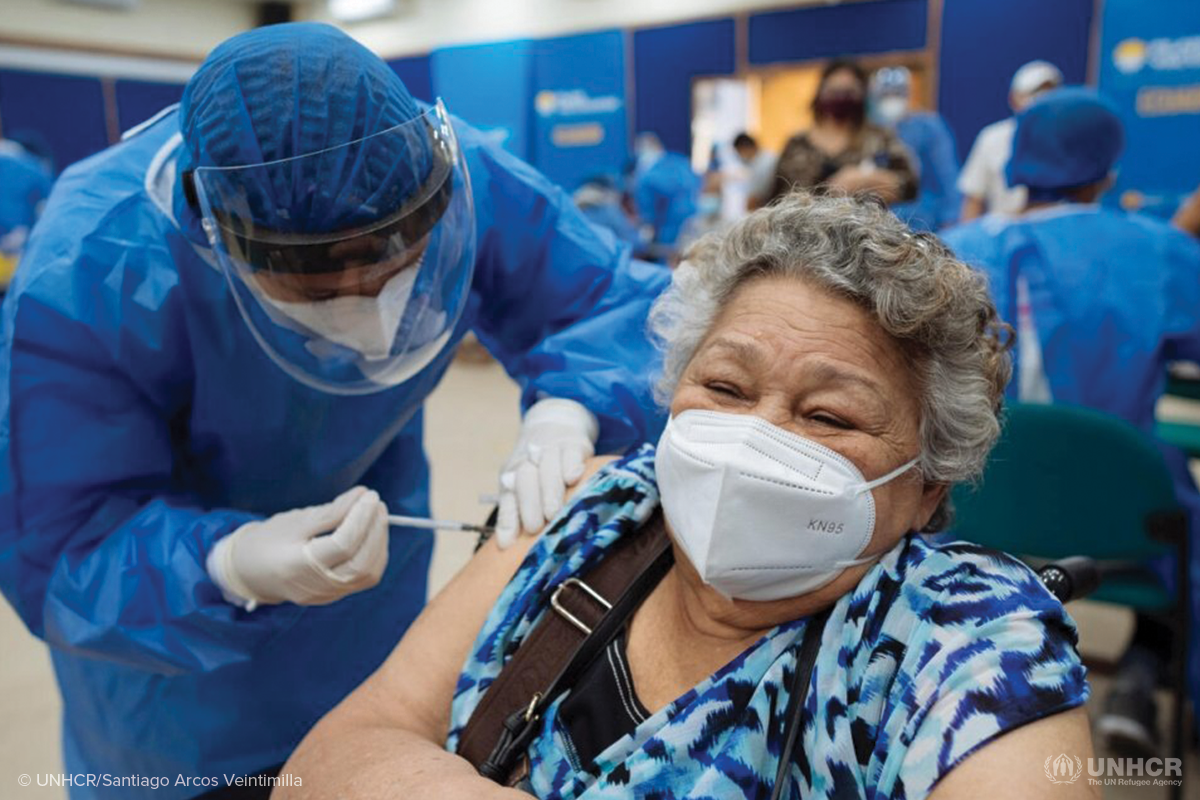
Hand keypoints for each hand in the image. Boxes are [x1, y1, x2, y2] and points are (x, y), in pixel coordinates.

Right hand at [207, 487, 388, 609]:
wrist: (250, 572)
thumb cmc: (268, 541)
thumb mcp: (295, 521)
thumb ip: (331, 511)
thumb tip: (363, 495)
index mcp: (298, 567)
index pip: (342, 545)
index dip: (360, 518)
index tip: (368, 494)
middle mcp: (316, 587)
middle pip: (361, 562)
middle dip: (375, 529)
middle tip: (376, 501)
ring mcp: (327, 595)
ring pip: (368, 573)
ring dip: (379, 541)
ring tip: (376, 514)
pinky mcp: (335, 595)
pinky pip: (365, 577)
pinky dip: (375, 554)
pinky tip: (373, 533)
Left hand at [495, 398, 598, 547]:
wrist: (556, 426)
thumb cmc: (540, 470)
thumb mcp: (525, 488)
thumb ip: (518, 513)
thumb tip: (506, 546)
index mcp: (513, 475)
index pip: (508, 497)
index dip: (507, 520)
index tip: (506, 543)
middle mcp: (529, 461)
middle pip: (525, 479)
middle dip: (529, 504)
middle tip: (536, 527)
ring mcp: (551, 450)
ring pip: (547, 466)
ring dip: (549, 490)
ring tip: (554, 513)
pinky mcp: (574, 444)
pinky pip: (570, 453)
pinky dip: (571, 466)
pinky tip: (573, 478)